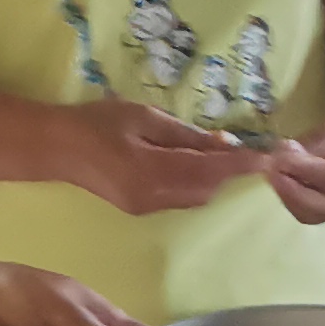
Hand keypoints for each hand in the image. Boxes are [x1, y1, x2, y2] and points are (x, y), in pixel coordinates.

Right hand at [53, 98, 262, 218]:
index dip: (241, 164)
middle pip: (207, 190)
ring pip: (196, 197)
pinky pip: (180, 198)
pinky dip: (196, 183)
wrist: (57, 149)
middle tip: (249, 149)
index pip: (210, 171)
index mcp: (153, 172)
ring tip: (226, 154)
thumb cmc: (96, 123)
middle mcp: (154, 197)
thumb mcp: (143, 117)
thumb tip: (223, 142)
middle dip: (230, 172)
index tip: (268, 156)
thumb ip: (184, 134)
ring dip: (214, 179)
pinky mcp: (141, 208)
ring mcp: (146, 207)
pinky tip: (198, 164)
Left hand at [265, 104, 324, 225]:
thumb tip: (284, 154)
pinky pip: (308, 213)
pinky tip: (282, 177)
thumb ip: (319, 140)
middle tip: (269, 166)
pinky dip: (291, 196)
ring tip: (274, 168)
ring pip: (312, 214)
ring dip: (288, 193)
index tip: (279, 158)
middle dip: (292, 188)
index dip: (307, 170)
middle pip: (324, 206)